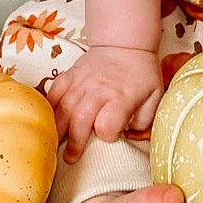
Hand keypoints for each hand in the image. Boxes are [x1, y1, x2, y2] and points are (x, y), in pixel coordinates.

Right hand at [46, 46, 164, 163]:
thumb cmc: (140, 73)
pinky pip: (53, 93)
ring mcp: (80, 82)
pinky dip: (48, 108)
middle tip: (71, 158)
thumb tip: (132, 136)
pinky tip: (47, 122)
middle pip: (80, 119)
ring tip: (55, 145)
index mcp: (121, 97)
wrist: (124, 44)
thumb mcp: (155, 95)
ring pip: (63, 108)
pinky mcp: (69, 75)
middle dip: (75, 141)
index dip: (107, 135)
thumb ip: (146, 119)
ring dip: (58, 129)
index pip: (108, 124)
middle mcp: (98, 90)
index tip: (109, 137)